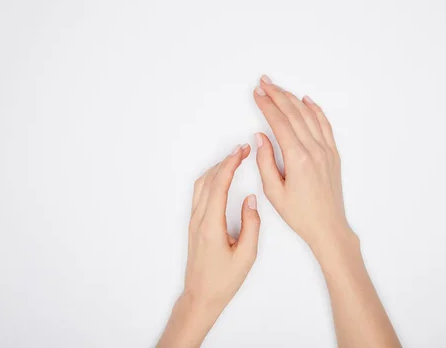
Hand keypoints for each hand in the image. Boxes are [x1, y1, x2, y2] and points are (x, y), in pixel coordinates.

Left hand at [184, 144, 260, 309]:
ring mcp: (194, 221)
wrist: (200, 296)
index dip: (230, 164)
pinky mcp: (195, 225)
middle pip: (208, 180)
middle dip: (225, 161)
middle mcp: (199, 220)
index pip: (219, 185)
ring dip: (217, 168)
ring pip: (201, 185)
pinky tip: (221, 176)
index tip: (242, 150)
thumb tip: (250, 200)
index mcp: (211, 225)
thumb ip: (251, 225)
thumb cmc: (223, 281)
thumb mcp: (246, 256)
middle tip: (242, 149)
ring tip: (234, 158)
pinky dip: (211, 179)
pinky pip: (199, 194)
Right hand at [253, 75, 355, 251]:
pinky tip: (306, 100)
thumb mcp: (274, 192)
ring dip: (293, 98)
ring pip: (309, 115)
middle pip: (293, 113)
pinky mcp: (333, 154)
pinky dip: (315, 109)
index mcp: (297, 158)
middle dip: (277, 95)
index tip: (256, 93)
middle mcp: (314, 149)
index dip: (266, 105)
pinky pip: (324, 124)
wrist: (328, 226)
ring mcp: (326, 150)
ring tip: (279, 88)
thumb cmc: (300, 214)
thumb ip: (265, 161)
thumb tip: (261, 137)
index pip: (279, 122)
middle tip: (264, 82)